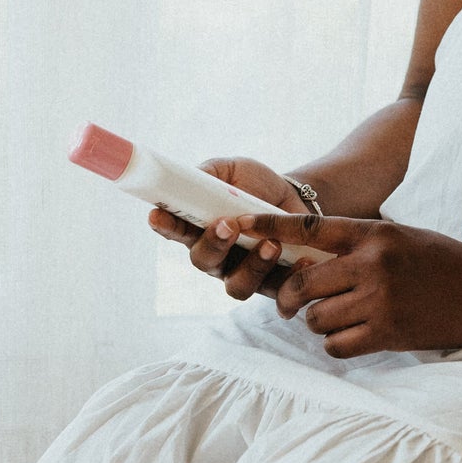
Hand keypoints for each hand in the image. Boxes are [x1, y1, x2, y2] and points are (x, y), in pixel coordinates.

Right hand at [147, 158, 304, 302]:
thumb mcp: (232, 171)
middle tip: (228, 225)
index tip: (158, 215)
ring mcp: (243, 274)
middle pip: (203, 261)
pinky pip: (278, 291)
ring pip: (237, 285)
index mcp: (199, 228)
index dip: (165, 225)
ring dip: (252, 265)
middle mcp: (217, 257)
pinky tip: (303, 261)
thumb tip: (192, 178)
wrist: (296, 199)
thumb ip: (209, 174)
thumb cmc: (255, 185)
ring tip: (272, 243)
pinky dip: (290, 276)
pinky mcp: (274, 285)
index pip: (175, 229)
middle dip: (213, 245)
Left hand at [233, 212, 461, 355]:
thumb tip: (305, 263)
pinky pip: (336, 345)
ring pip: (315, 317)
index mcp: (372, 234)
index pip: (307, 227)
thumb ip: (356, 246)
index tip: (236, 227)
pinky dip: (336, 344)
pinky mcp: (388, 332)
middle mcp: (371, 264)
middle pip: (301, 283)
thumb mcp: (398, 238)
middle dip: (289, 298)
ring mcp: (379, 299)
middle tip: (290, 306)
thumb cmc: (440, 264)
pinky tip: (352, 337)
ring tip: (336, 320)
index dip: (266, 227)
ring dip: (317, 323)